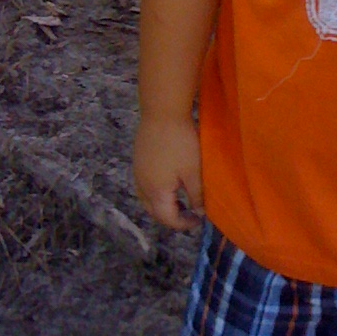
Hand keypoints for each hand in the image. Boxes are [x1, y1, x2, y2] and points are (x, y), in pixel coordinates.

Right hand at [134, 115, 203, 231]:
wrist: (162, 111)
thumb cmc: (181, 143)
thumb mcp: (194, 172)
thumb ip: (197, 196)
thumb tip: (199, 212)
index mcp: (155, 192)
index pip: (167, 219)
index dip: (184, 224)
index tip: (199, 219)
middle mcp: (142, 185)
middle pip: (154, 211)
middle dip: (171, 217)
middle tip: (189, 213)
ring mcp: (137, 171)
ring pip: (146, 198)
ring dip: (161, 204)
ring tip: (179, 200)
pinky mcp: (137, 159)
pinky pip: (144, 184)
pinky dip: (155, 191)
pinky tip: (168, 182)